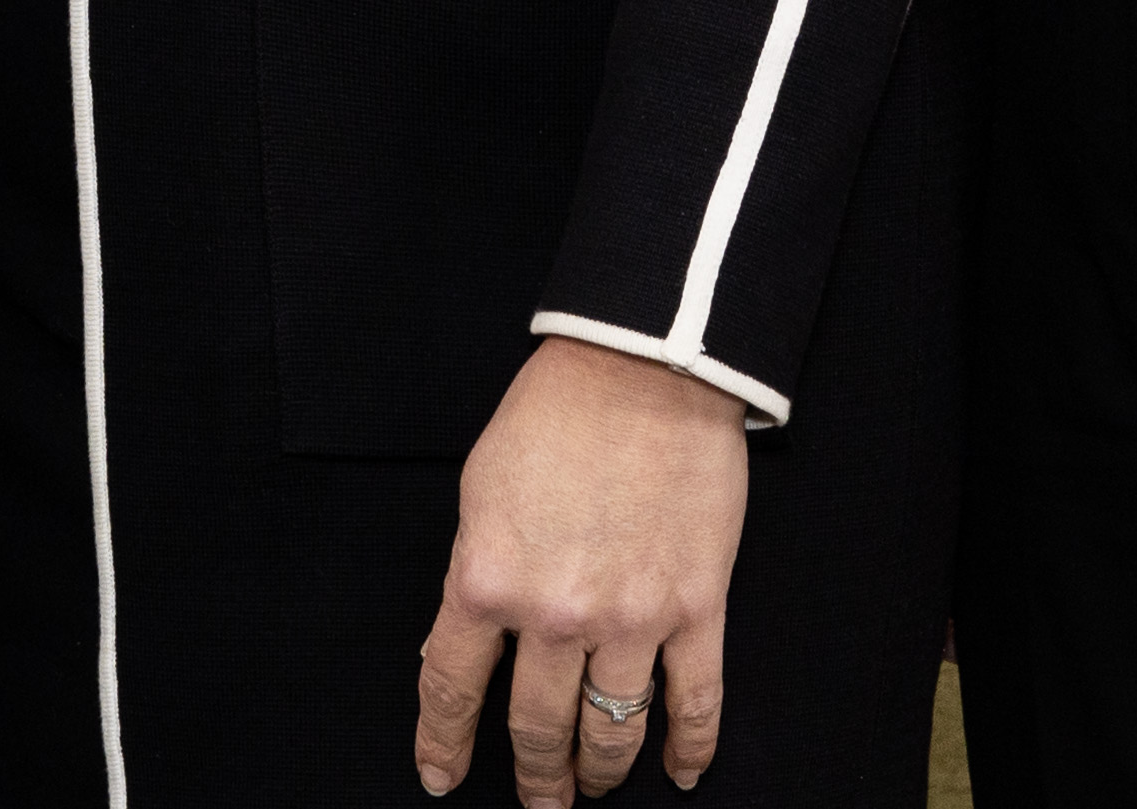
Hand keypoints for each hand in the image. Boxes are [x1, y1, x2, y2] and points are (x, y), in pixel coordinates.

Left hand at [413, 335, 747, 802]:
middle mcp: (555, 614)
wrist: (640, 371)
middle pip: (538, 727)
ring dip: (602, 772)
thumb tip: (468, 639)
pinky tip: (679, 773)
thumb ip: (475, 574)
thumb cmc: (552, 416)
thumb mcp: (478, 493)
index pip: (451, 686)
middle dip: (536, 778)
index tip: (439, 777)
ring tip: (596, 788)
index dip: (443, 743)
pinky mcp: (696, 608)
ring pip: (612, 729)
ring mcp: (631, 618)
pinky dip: (688, 748)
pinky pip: (694, 702)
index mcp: (486, 580)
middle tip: (539, 802)